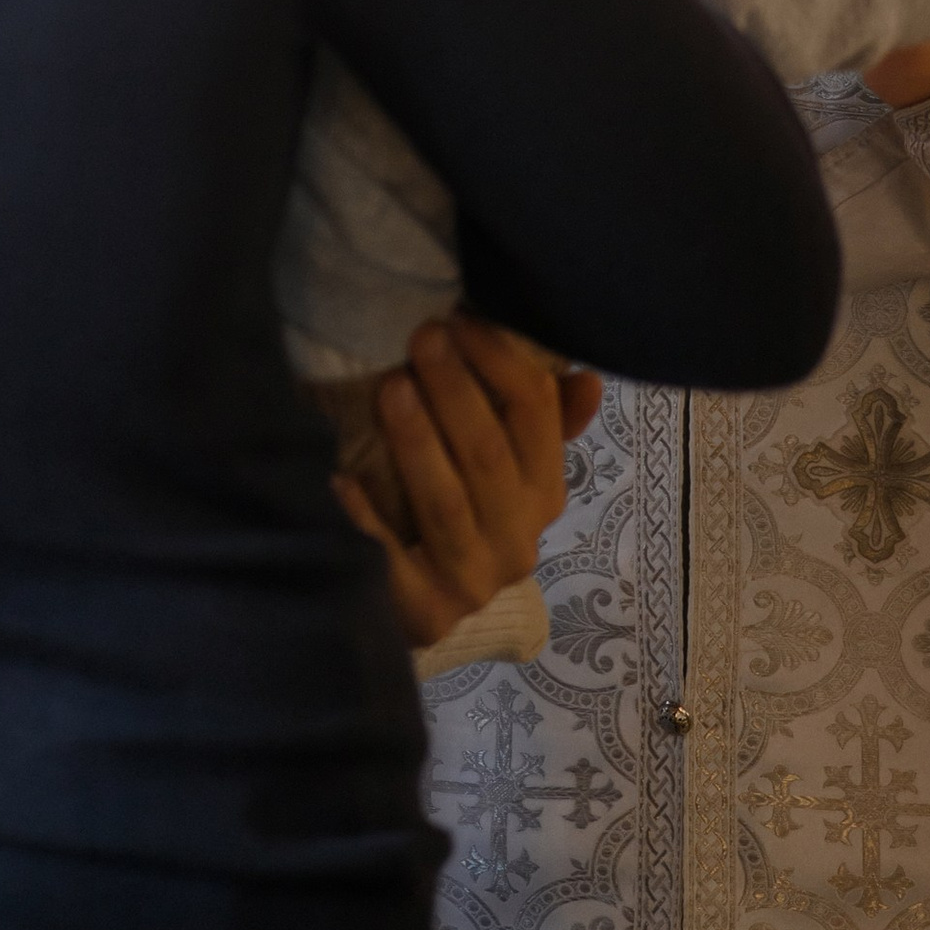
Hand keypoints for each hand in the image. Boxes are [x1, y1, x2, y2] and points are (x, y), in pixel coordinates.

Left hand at [333, 316, 602, 651]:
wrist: (426, 608)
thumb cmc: (465, 516)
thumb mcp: (507, 470)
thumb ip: (543, 423)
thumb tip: (587, 378)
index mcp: (544, 494)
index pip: (537, 418)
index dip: (501, 363)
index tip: (462, 318)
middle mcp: (519, 539)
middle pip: (488, 455)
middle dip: (454, 391)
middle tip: (421, 338)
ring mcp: (472, 580)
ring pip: (446, 503)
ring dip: (418, 442)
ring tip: (390, 387)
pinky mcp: (425, 612)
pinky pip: (392, 561)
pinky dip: (368, 519)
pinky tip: (343, 479)